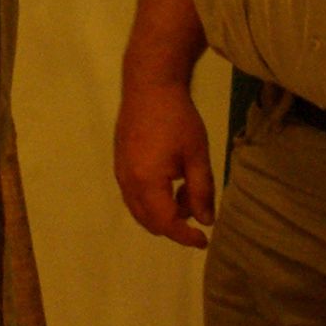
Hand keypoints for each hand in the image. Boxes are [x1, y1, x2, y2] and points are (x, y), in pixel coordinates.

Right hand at [115, 77, 216, 249]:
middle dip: (175, 225)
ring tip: (187, 192)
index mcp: (147, 182)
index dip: (185, 236)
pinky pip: (134, 195)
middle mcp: (128, 182)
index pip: (166, 223)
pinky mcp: (120, 164)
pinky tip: (172, 181)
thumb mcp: (197, 155)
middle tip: (199, 213)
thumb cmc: (178, 118)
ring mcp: (120, 173)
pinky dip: (153, 200)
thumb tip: (206, 221)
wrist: (149, 85)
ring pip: (140, 210)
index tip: (204, 240)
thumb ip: (201, 191)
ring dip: (163, 212)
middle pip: (149, 221)